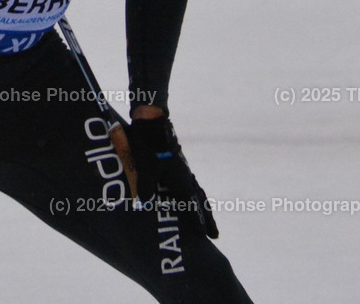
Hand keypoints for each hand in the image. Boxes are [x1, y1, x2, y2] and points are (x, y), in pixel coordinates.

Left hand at [126, 117, 218, 238]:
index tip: (206, 235)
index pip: (192, 205)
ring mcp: (184, 169)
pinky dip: (195, 196)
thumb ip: (145, 186)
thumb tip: (144, 204)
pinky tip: (192, 198)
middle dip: (207, 219)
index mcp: (180, 179)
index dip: (198, 220)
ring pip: (197, 192)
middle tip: (215, 235)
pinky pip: (191, 184)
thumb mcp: (144, 166)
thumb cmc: (149, 145)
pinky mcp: (179, 164)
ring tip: (208, 220)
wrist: (154, 123)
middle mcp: (185, 176)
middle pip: (200, 201)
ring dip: (203, 208)